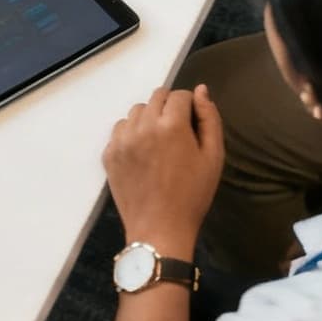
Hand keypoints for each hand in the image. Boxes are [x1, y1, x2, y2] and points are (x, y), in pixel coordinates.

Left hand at [103, 86, 224, 251]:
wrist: (160, 229)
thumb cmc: (192, 195)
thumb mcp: (212, 158)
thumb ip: (209, 119)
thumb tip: (201, 90)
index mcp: (171, 124)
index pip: (179, 95)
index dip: (188, 106)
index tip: (191, 124)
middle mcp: (143, 125)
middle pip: (156, 97)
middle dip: (169, 108)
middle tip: (176, 133)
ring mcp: (122, 139)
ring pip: (136, 111)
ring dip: (149, 118)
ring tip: (158, 143)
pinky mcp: (109, 153)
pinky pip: (120, 130)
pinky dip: (131, 134)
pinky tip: (142, 154)